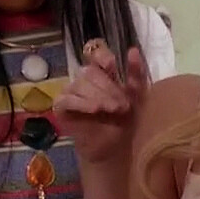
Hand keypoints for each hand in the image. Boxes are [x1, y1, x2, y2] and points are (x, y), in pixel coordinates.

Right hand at [54, 42, 148, 165]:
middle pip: (89, 71)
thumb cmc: (127, 120)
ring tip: (114, 110)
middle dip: (108, 87)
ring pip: (79, 84)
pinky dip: (81, 103)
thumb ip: (135, 73)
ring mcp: (71, 91)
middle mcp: (85, 79)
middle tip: (123, 105)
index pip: (94, 51)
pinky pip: (67, 99)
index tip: (111, 65)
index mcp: (103, 71)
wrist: (117, 148)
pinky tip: (94, 109)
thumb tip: (132, 50)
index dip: (101, 55)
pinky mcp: (61, 107)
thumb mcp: (138, 96)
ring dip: (98, 96)